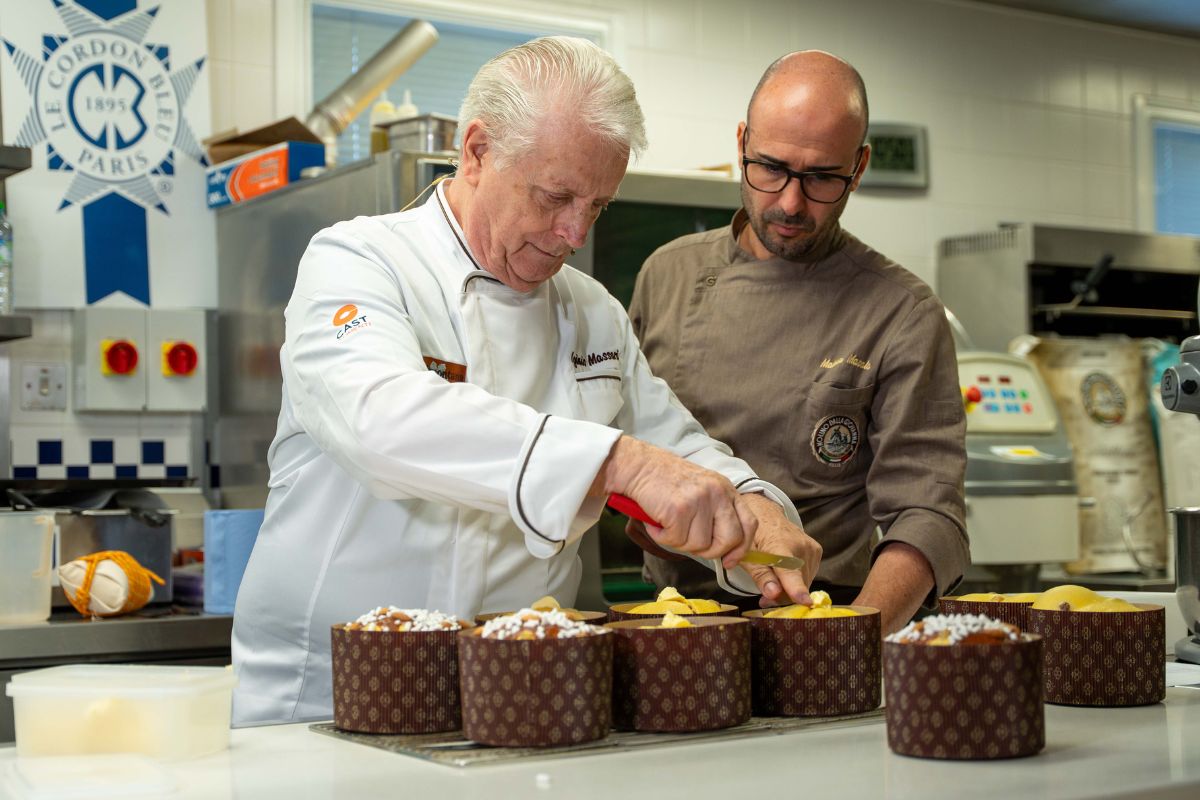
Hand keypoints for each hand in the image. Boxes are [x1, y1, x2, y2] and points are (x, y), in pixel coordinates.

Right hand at [595, 436, 756, 565]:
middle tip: (691, 544)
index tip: (729, 561)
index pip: (749, 524)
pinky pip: (675, 540)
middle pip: (730, 539)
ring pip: (699, 544)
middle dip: (710, 551)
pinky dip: (661, 537)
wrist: (639, 466)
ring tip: (667, 524)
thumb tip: (725, 551)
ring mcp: (700, 500)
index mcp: (726, 490)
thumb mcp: (702, 491)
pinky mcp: (679, 509)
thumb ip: (717, 514)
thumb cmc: (666, 482)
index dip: (741, 548)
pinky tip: (656, 522)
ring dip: (679, 542)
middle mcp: (717, 493)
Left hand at [738, 493, 821, 606]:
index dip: (797, 589)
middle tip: (765, 597)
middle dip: (781, 596)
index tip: (806, 602)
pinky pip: (808, 576)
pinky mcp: (816, 551)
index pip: (789, 571)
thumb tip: (773, 594)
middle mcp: (800, 545)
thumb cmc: (753, 536)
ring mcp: (811, 548)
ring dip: (789, 590)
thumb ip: (761, 575)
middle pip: (796, 584)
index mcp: (779, 545)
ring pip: (804, 583)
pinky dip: (796, 581)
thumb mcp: (747, 556)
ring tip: (772, 583)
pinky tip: (783, 575)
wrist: (765, 514)